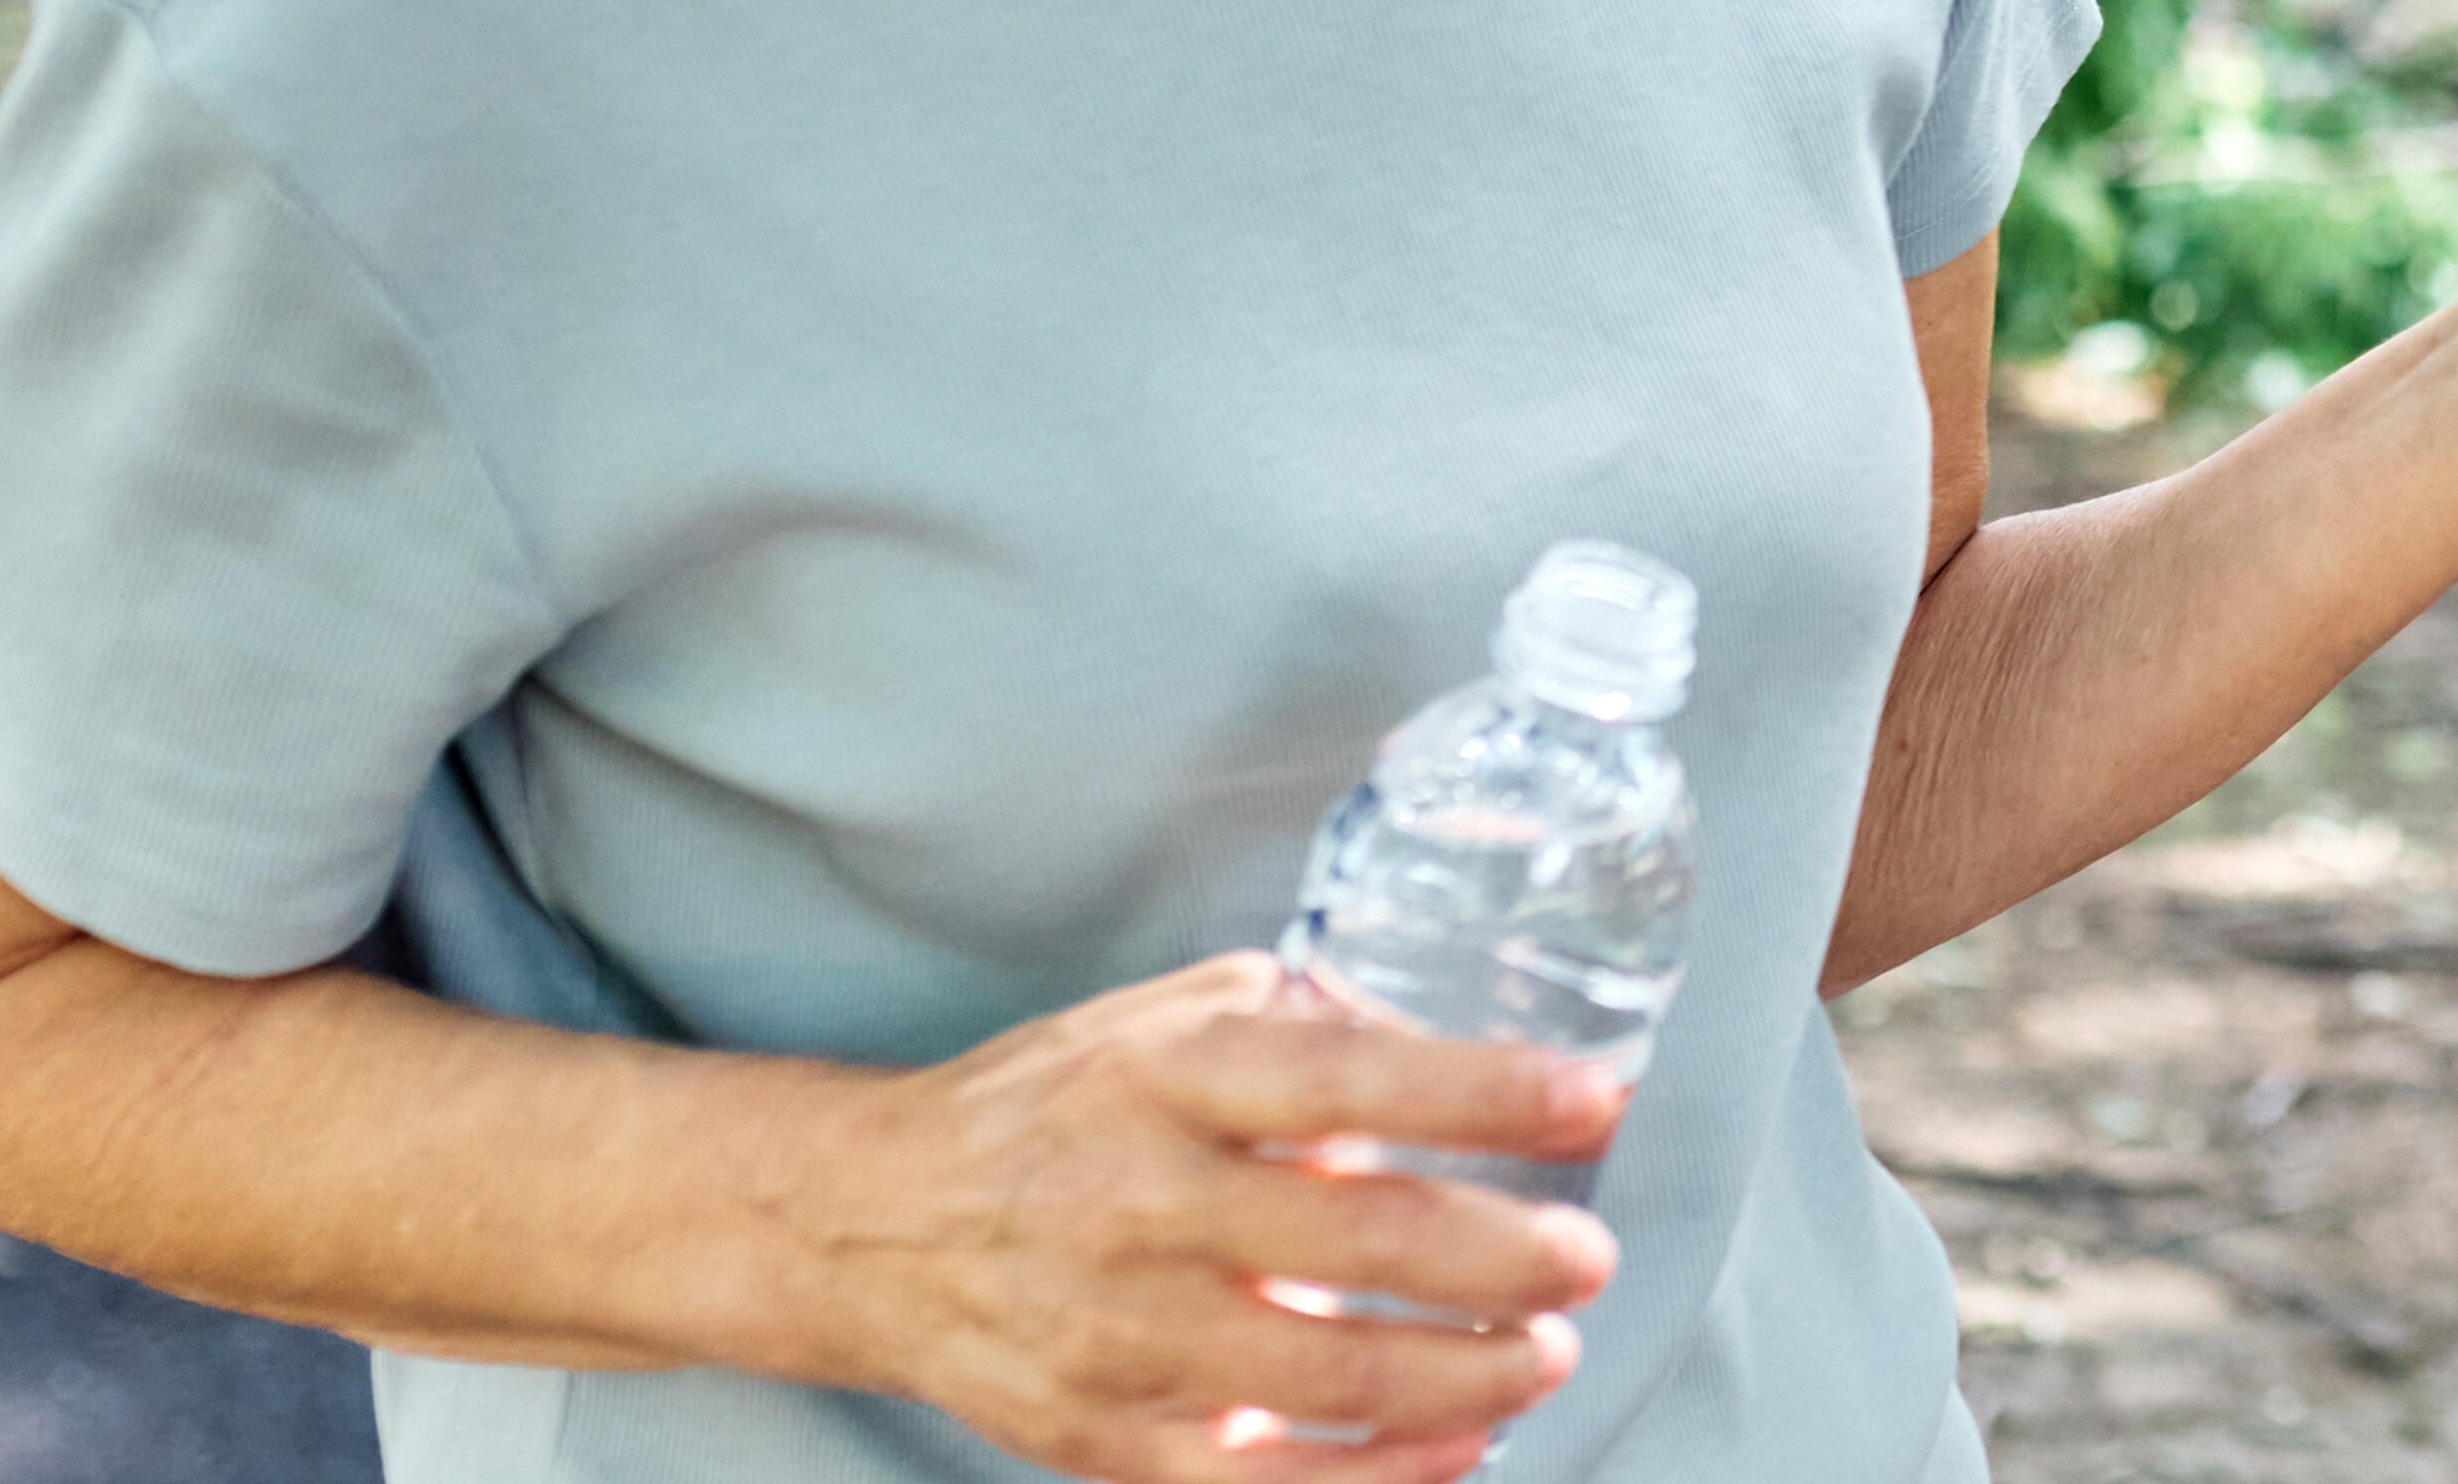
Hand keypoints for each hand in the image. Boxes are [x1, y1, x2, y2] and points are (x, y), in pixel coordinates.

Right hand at [776, 953, 1625, 1482]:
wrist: (866, 1223)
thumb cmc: (1051, 1109)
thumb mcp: (1169, 1019)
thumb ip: (1316, 1025)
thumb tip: (1481, 1056)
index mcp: (1167, 1076)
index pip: (1345, 1075)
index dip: (1479, 1089)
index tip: (1591, 1097)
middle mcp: (1142, 1200)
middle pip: (1361, 1234)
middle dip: (1505, 1254)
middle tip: (1583, 1256)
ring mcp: (1121, 1329)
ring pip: (1328, 1371)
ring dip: (1467, 1373)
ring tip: (1543, 1352)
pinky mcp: (1104, 1435)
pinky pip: (1260, 1481)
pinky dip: (1374, 1477)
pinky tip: (1456, 1448)